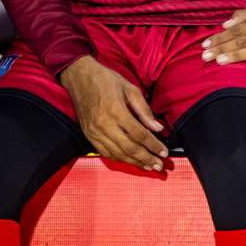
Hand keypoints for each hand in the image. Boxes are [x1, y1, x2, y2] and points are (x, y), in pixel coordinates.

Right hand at [58, 56, 167, 171]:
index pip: (140, 135)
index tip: (164, 152)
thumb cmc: (108, 81)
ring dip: (133, 162)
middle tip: (159, 166)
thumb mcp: (131, 89)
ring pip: (117, 153)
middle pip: (129, 148)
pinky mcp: (88, 135)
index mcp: (117, 112)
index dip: (153, 146)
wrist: (80, 78)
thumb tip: (157, 128)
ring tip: (147, 167)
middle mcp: (104, 125)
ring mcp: (94, 132)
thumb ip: (144, 110)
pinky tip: (129, 160)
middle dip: (146, 158)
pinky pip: (104, 151)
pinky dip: (118, 158)